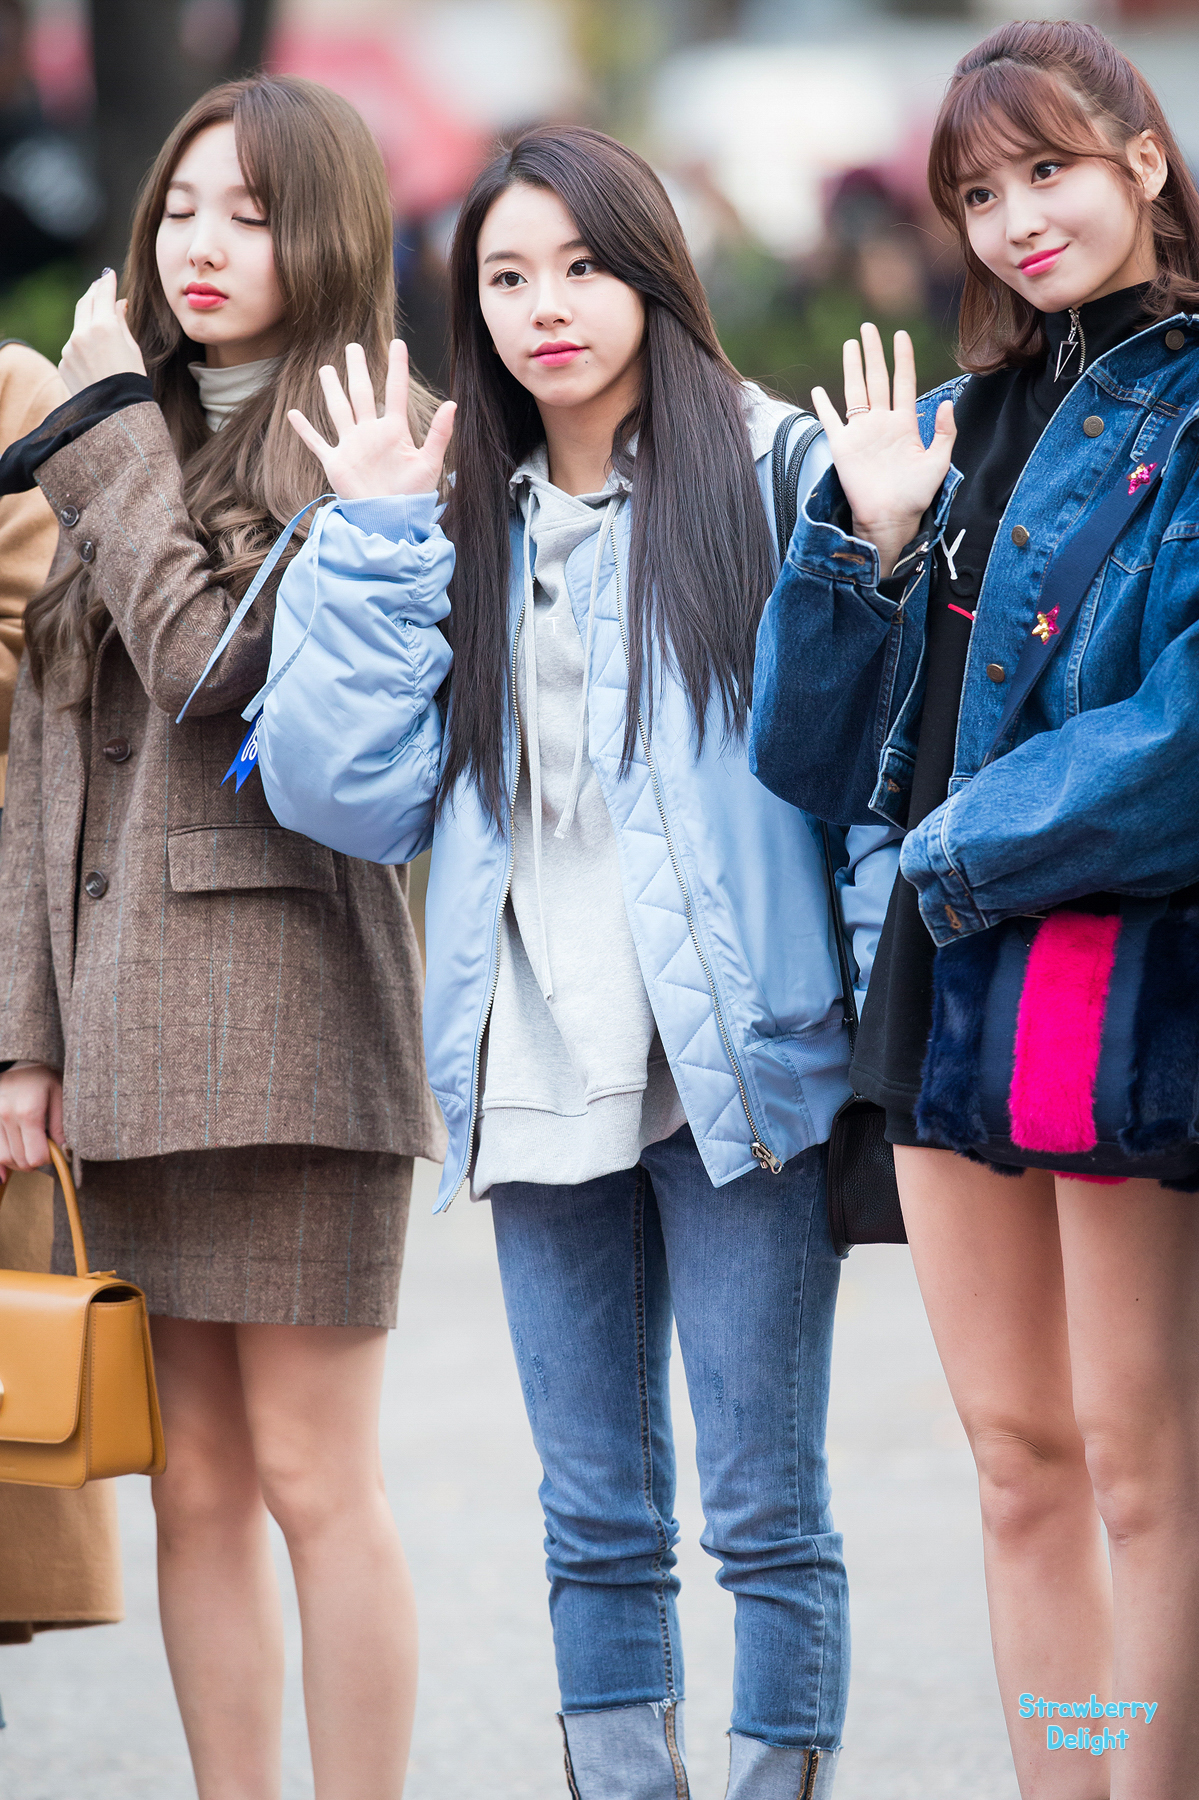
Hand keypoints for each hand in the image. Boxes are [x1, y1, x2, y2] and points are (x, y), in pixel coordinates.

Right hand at [0, 1063, 64, 1180]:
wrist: (21, 1060)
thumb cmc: (44, 1078)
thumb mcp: (60, 1096)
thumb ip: (61, 1126)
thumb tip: (64, 1153)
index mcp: (29, 1112)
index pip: (35, 1156)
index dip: (47, 1159)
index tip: (54, 1151)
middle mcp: (6, 1116)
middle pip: (19, 1160)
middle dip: (34, 1163)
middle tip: (43, 1152)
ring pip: (3, 1158)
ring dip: (18, 1163)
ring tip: (29, 1151)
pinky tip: (5, 1173)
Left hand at [59, 268, 146, 396]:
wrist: (114, 413)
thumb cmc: (132, 382)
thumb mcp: (132, 349)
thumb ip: (121, 322)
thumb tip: (119, 304)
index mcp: (104, 327)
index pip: (103, 294)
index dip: (107, 282)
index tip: (109, 274)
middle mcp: (82, 333)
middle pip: (86, 302)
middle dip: (94, 293)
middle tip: (100, 286)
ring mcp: (70, 348)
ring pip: (79, 324)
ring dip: (89, 319)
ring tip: (100, 318)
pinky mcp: (64, 361)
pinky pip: (74, 345)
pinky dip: (83, 342)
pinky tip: (94, 352)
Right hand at [287, 340, 454, 500]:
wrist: (391, 520)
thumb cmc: (413, 495)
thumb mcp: (430, 463)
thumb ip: (439, 433)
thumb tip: (452, 403)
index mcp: (394, 430)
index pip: (395, 391)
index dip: (397, 367)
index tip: (398, 343)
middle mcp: (371, 433)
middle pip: (362, 393)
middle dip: (358, 370)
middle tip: (353, 347)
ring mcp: (352, 446)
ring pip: (339, 410)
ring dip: (332, 390)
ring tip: (327, 369)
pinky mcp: (337, 463)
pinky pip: (317, 442)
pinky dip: (305, 430)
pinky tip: (294, 414)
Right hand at [811, 324, 955, 578]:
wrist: (890, 520)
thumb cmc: (916, 496)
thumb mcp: (939, 462)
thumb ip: (945, 432)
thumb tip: (949, 402)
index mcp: (905, 424)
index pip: (904, 382)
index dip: (903, 359)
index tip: (901, 335)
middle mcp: (882, 423)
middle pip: (877, 379)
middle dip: (874, 353)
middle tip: (869, 328)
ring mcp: (861, 433)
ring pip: (855, 391)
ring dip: (853, 367)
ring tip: (851, 344)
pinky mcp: (843, 447)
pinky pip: (831, 421)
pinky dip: (823, 406)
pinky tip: (818, 390)